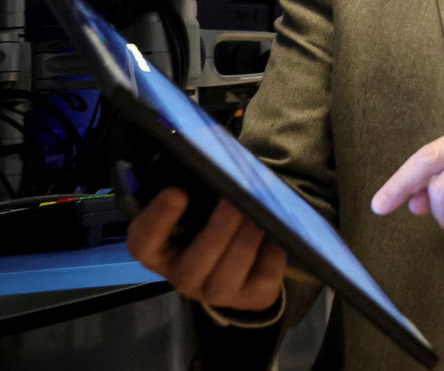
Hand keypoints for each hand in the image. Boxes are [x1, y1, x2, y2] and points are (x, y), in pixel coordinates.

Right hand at [126, 188, 287, 311]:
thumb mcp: (194, 215)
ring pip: (232, 270)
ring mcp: (216, 292)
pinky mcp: (249, 297)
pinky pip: (264, 273)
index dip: (158, 219)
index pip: (143, 243)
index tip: (177, 192)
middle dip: (218, 230)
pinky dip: (272, 250)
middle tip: (235, 202)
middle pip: (195, 261)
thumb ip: (194, 197)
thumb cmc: (210, 231)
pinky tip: (278, 230)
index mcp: (159, 254)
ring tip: (262, 212)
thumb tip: (210, 169)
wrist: (240, 272)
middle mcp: (182, 278)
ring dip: (248, 238)